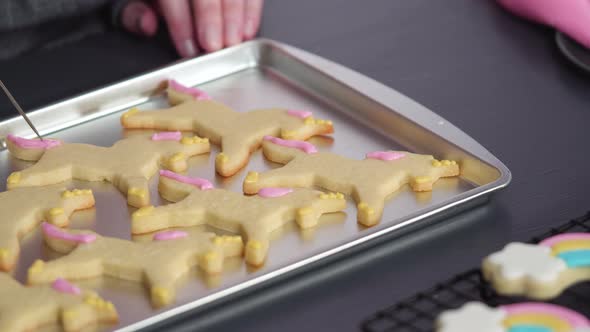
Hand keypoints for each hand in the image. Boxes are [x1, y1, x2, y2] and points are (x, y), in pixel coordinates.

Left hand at [120, 0, 263, 56]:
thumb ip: (134, 13)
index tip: (188, 48)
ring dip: (235, 15)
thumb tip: (147, 25)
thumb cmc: (165, 0)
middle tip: (214, 46)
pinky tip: (247, 29)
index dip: (180, 22)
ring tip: (233, 41)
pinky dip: (252, 9)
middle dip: (211, 17)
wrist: (187, 0)